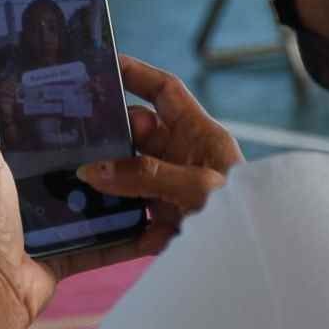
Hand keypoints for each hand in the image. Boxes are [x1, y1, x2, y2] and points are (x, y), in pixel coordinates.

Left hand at [0, 52, 181, 328]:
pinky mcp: (65, 255)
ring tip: (160, 173)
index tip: (101, 92)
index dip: (65, 111)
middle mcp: (26, 193)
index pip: (39, 131)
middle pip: (74, 166)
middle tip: (143, 131)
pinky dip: (131, 239)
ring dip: (124, 195)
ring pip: (93, 205)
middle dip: (106, 153)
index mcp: (5, 165)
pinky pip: (104, 244)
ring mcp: (47, 226)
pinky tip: (161, 226)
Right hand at [75, 55, 241, 237]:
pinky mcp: (164, 221)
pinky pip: (128, 211)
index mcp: (200, 134)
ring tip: (69, 172)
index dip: (137, 74)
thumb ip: (146, 175)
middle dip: (107, 130)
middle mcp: (183, 157)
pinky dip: (110, 215)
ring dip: (103, 175)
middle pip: (136, 132)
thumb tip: (92, 168)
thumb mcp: (197, 187)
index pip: (165, 92)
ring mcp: (171, 188)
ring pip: (126, 171)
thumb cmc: (244, 216)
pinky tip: (90, 218)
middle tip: (70, 130)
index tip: (102, 63)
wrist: (260, 265)